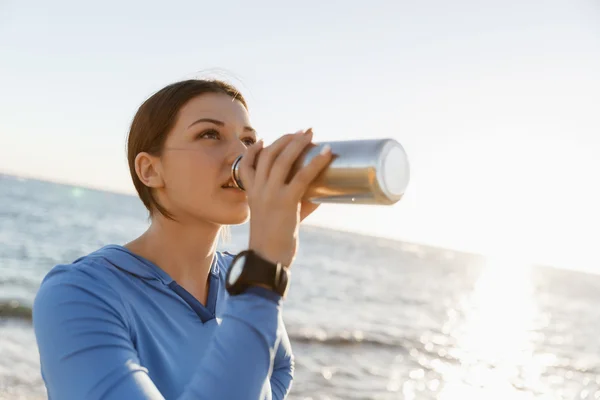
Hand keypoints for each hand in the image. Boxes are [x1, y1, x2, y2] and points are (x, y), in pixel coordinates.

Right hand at [238, 128, 332, 266]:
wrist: (267, 260)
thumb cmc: (273, 243)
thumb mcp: (278, 217)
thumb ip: (296, 203)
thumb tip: (321, 194)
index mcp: (251, 194)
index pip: (247, 165)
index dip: (254, 150)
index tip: (263, 140)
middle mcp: (258, 190)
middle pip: (268, 155)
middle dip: (286, 139)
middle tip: (302, 132)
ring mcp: (270, 195)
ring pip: (283, 160)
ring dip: (298, 144)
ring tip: (311, 134)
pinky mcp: (286, 202)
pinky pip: (302, 176)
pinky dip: (316, 162)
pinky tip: (327, 153)